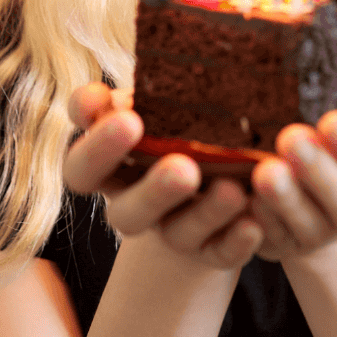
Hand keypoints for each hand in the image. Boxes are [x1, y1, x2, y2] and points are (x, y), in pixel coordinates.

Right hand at [63, 82, 264, 269]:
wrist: (219, 157)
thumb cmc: (176, 110)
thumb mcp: (156, 95)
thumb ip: (140, 88)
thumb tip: (112, 84)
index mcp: (109, 163)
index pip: (82, 165)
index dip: (98, 146)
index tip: (129, 118)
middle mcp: (133, 202)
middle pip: (125, 213)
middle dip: (153, 191)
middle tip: (183, 168)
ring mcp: (170, 229)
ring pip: (175, 234)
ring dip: (203, 214)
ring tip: (232, 190)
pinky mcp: (211, 248)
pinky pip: (220, 253)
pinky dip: (236, 241)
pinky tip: (254, 223)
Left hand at [248, 93, 336, 261]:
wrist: (326, 159)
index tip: (333, 120)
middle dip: (322, 175)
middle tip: (292, 137)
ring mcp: (321, 234)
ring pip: (307, 227)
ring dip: (286, 200)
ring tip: (265, 169)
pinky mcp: (282, 242)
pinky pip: (270, 238)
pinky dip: (259, 218)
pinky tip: (245, 195)